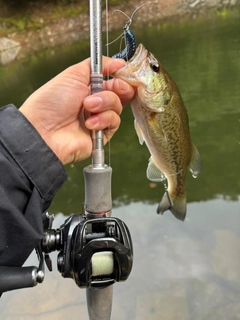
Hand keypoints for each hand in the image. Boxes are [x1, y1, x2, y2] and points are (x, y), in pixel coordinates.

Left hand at [19, 57, 133, 164]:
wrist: (45, 129)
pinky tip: (88, 123)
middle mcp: (96, 102)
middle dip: (120, 87)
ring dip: (104, 103)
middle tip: (114, 86)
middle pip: (121, 93)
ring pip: (117, 106)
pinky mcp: (102, 134)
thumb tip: (119, 62)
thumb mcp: (74, 74)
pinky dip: (103, 120)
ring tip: (87, 106)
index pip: (114, 79)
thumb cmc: (53, 101)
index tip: (121, 72)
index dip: (121, 75)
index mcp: (89, 87)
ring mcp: (99, 119)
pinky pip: (113, 122)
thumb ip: (98, 65)